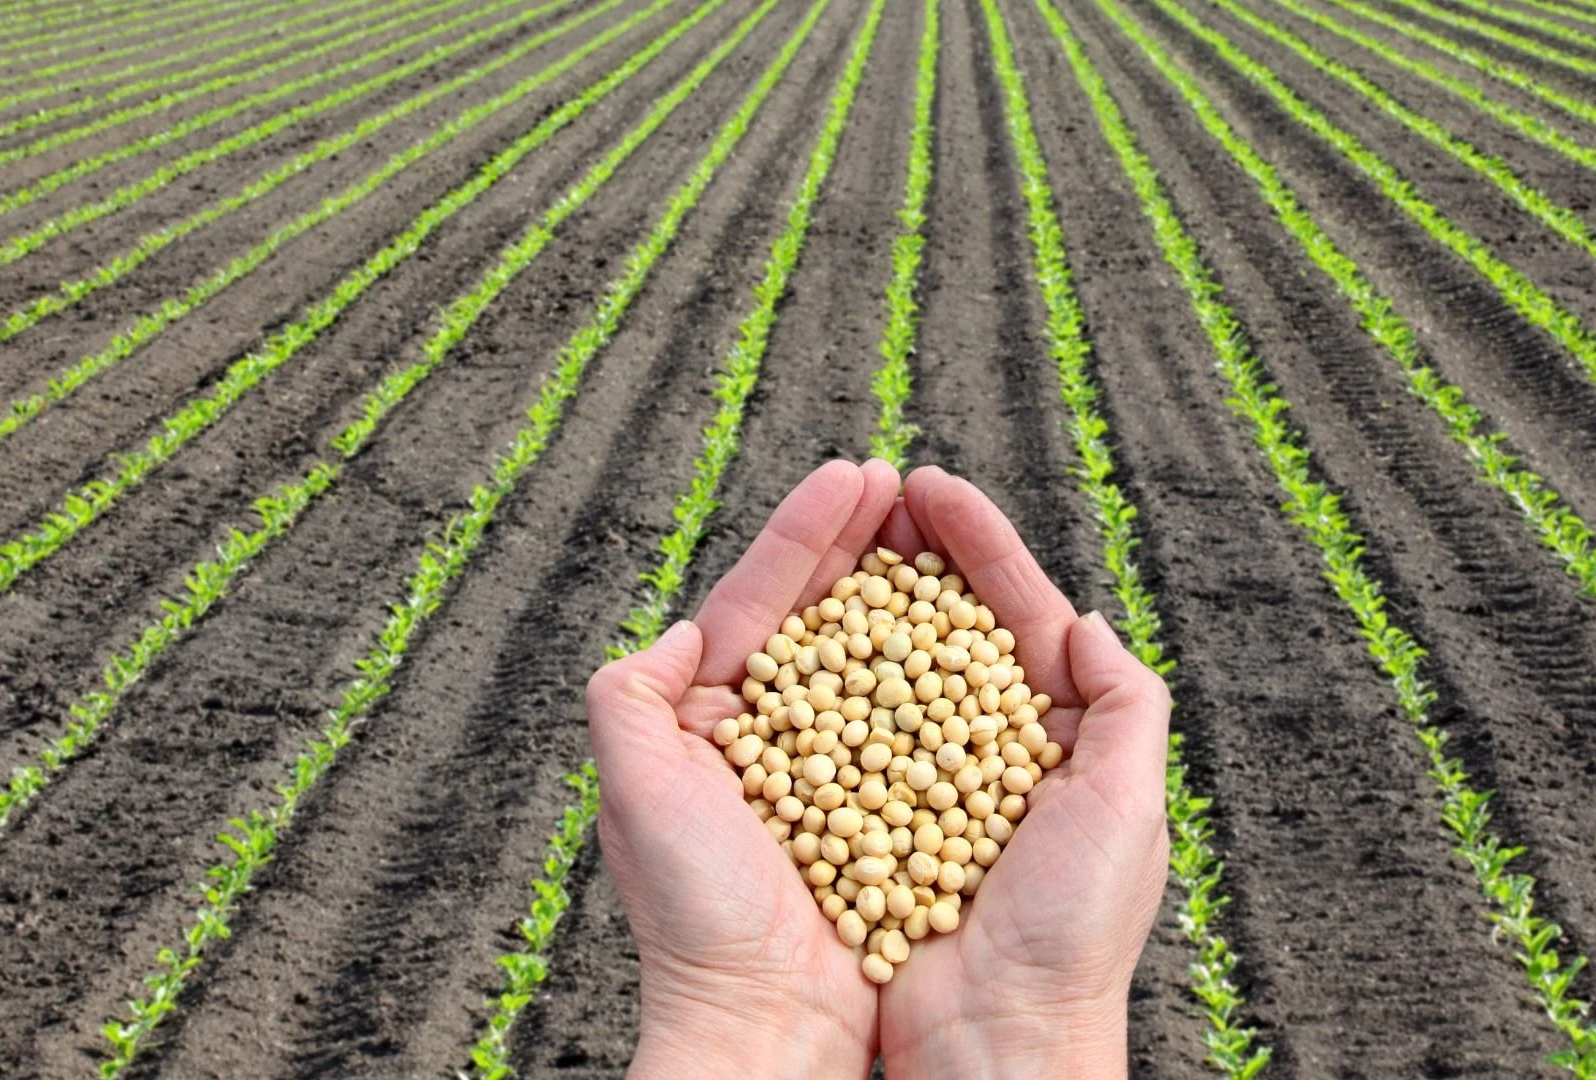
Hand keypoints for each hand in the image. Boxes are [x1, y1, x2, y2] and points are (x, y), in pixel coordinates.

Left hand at [588, 459, 899, 1079]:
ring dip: (902, 592)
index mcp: (707, 725)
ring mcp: (831, 772)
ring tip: (937, 531)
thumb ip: (630, 696)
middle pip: (819, 617)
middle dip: (858, 544)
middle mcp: (770, 741)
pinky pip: (913, 725)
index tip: (854, 475)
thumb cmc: (694, 916)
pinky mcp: (884, 810)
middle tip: (900, 482)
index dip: (805, 534)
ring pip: (870, 659)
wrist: (765, 1024)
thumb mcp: (635, 792)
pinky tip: (966, 631)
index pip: (757, 604)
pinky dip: (937, 672)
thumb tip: (678, 632)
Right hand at [874, 467, 1170, 1079]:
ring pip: (884, 664)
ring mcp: (917, 780)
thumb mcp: (1128, 808)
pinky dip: (817, 677)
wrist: (994, 1042)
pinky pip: (835, 731)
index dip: (978, 543)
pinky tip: (794, 632)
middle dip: (912, 551)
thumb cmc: (1071, 935)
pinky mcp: (860, 815)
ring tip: (833, 533)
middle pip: (944, 623)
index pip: (1016, 613)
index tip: (930, 484)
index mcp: (1056, 740)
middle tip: (874, 487)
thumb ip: (1123, 704)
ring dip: (860, 595)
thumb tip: (1081, 618)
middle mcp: (984, 751)